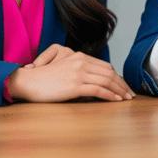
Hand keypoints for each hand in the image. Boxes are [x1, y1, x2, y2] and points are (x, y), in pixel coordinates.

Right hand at [7, 44, 133, 101]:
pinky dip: (110, 95)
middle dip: (122, 84)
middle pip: (109, 73)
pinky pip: (98, 90)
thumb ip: (75, 65)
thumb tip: (90, 77)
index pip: (105, 66)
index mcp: (79, 56)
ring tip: (126, 98)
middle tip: (130, 93)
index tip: (122, 85)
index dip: (116, 76)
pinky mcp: (75, 85)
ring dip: (119, 90)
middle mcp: (81, 62)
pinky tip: (116, 100)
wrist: (28, 81)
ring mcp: (78, 73)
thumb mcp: (61, 63)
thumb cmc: (42, 76)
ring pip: (107, 81)